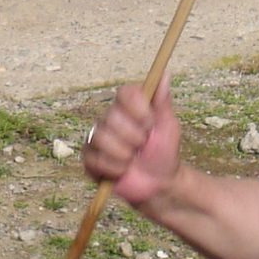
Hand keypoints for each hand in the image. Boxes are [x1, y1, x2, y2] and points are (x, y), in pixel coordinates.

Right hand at [81, 82, 180, 206]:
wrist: (158, 184)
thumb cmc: (164, 153)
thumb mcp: (168, 127)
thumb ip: (163, 101)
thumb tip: (164, 74)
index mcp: (129, 107)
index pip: (124, 93)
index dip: (137, 109)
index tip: (150, 124)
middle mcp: (110, 118)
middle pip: (112, 117)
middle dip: (134, 138)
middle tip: (142, 146)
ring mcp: (97, 138)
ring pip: (103, 138)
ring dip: (124, 154)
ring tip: (132, 160)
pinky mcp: (89, 158)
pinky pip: (96, 159)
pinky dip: (114, 168)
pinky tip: (122, 170)